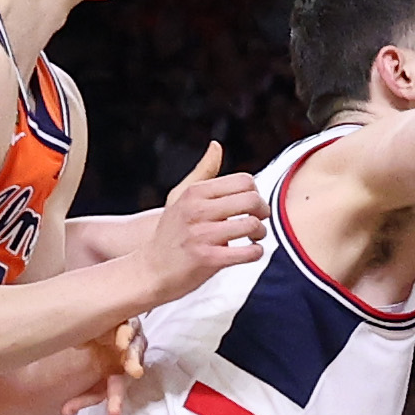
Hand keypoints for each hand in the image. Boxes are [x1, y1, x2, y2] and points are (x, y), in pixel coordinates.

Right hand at [142, 141, 269, 301]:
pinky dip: (256, 253)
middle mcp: (197, 210)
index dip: (256, 193)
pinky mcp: (207, 259)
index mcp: (195, 192)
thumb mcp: (181, 197)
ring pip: (252, 225)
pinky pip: (248, 252)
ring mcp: (201, 235)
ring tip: (254, 237)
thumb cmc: (172, 232)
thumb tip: (216, 145)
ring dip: (261, 233)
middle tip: (259, 221)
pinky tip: (250, 252)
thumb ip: (204, 172)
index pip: (244, 180)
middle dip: (263, 211)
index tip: (251, 205)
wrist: (150, 269)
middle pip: (252, 200)